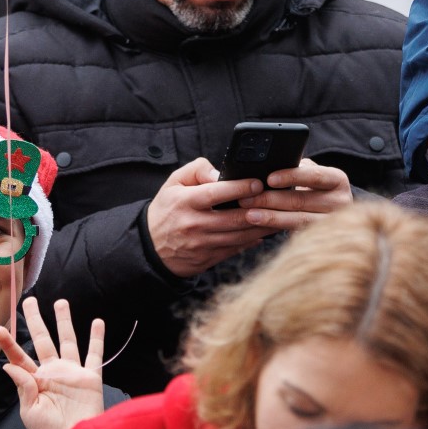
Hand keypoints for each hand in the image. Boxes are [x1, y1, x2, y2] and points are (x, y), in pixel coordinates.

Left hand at [0, 297, 105, 428]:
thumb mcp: (30, 412)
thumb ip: (23, 386)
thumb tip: (8, 365)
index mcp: (34, 381)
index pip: (19, 357)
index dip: (9, 343)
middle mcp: (52, 373)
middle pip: (43, 340)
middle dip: (36, 320)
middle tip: (28, 301)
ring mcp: (71, 373)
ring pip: (68, 340)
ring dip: (64, 321)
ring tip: (60, 302)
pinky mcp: (90, 378)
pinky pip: (95, 354)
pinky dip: (97, 338)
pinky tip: (97, 322)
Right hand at [145, 157, 280, 277]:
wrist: (150, 247)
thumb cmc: (167, 210)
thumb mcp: (173, 183)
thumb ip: (197, 170)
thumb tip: (221, 173)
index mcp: (185, 202)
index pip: (215, 194)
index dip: (239, 188)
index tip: (258, 182)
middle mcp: (193, 224)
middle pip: (233, 218)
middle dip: (258, 209)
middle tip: (276, 200)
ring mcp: (201, 244)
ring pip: (239, 236)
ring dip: (261, 227)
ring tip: (277, 215)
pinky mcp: (207, 259)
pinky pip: (235, 250)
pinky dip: (251, 242)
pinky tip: (262, 232)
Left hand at [236, 159, 352, 231]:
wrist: (330, 210)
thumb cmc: (313, 186)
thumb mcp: (310, 173)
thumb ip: (297, 169)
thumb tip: (269, 166)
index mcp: (338, 180)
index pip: (314, 176)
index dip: (291, 177)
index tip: (269, 179)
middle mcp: (340, 202)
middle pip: (302, 201)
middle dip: (270, 199)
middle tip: (246, 199)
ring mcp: (332, 223)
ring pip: (298, 220)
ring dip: (270, 217)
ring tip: (249, 215)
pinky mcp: (322, 238)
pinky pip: (296, 233)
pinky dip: (276, 228)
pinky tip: (259, 227)